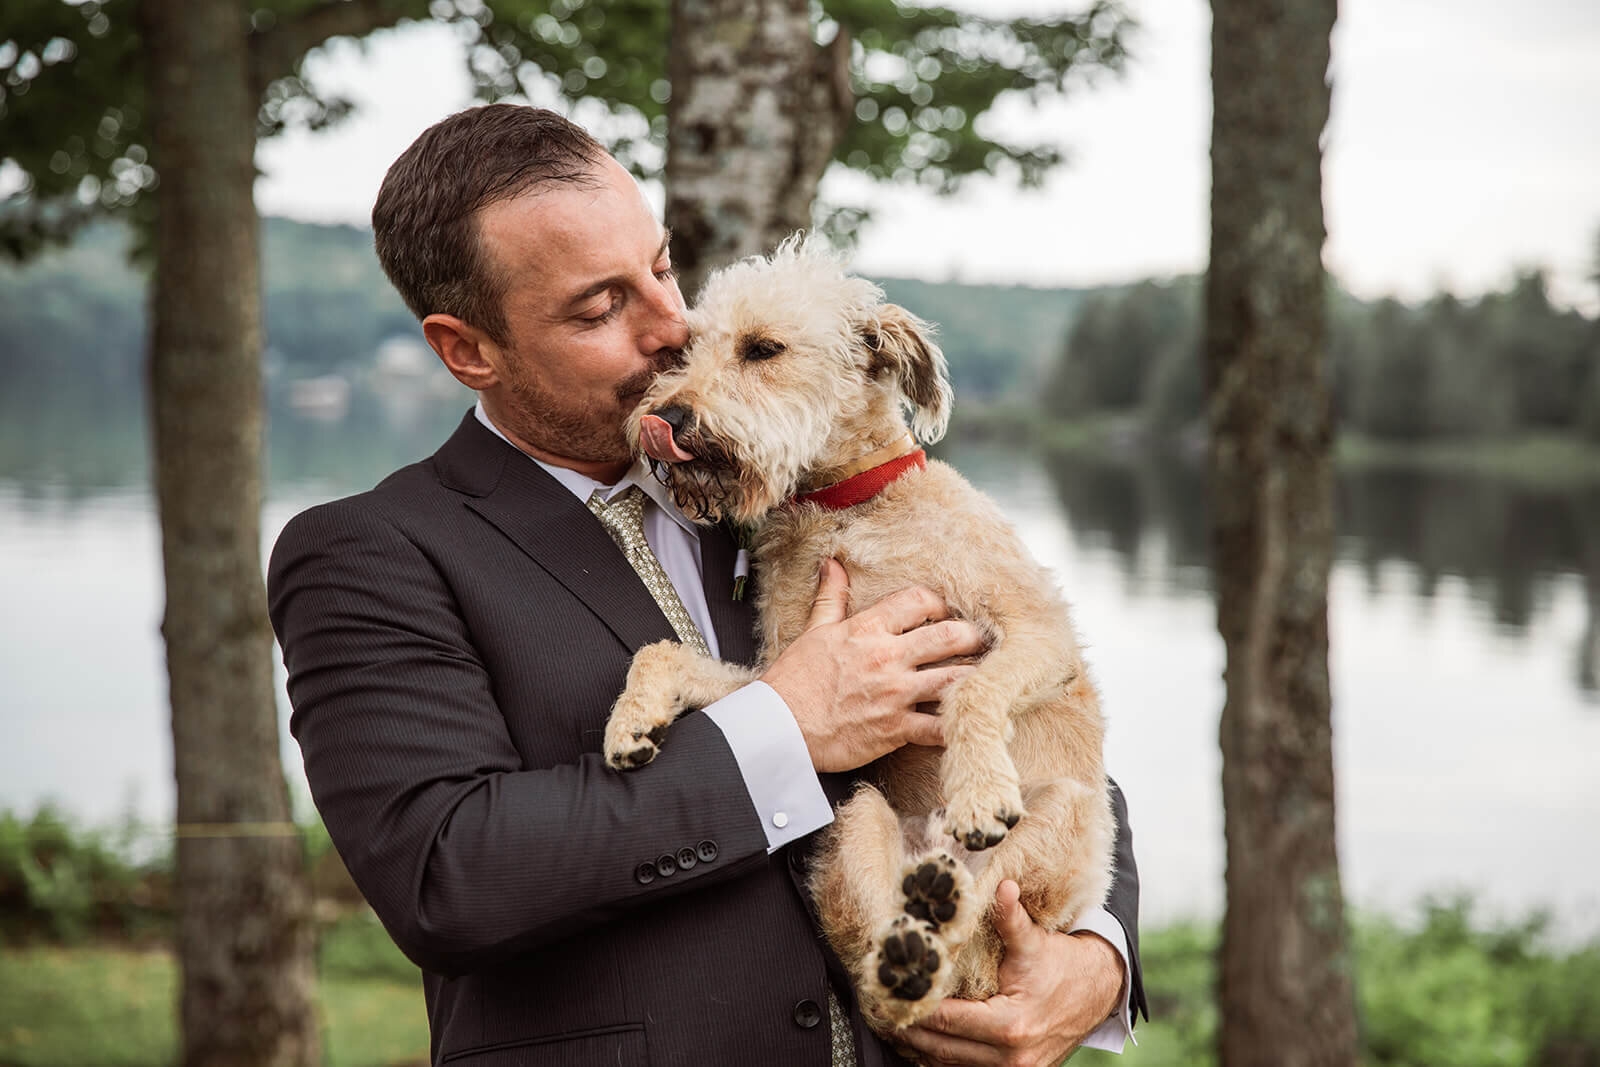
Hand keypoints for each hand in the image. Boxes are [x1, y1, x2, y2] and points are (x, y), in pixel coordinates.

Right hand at [761, 559, 982, 772]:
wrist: (777, 728)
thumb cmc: (792, 681)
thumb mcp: (813, 631)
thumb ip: (831, 597)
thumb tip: (833, 563)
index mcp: (867, 629)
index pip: (919, 601)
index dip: (940, 603)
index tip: (946, 612)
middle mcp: (887, 657)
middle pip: (949, 636)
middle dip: (973, 637)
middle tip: (983, 641)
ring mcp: (895, 693)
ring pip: (954, 679)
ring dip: (976, 678)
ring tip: (989, 678)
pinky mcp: (896, 729)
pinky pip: (939, 728)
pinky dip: (959, 726)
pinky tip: (973, 722)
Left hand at [897, 880, 1125, 1066]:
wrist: (1097, 991)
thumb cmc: (1062, 965)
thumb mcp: (1034, 942)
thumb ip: (1010, 918)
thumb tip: (1003, 886)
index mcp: (1009, 1025)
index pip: (946, 1020)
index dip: (915, 1007)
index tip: (888, 994)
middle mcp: (1009, 1057)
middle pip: (940, 1048)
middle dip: (909, 1029)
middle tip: (880, 1010)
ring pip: (950, 1064)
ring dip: (922, 1046)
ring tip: (894, 1024)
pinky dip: (943, 1057)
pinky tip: (924, 1040)